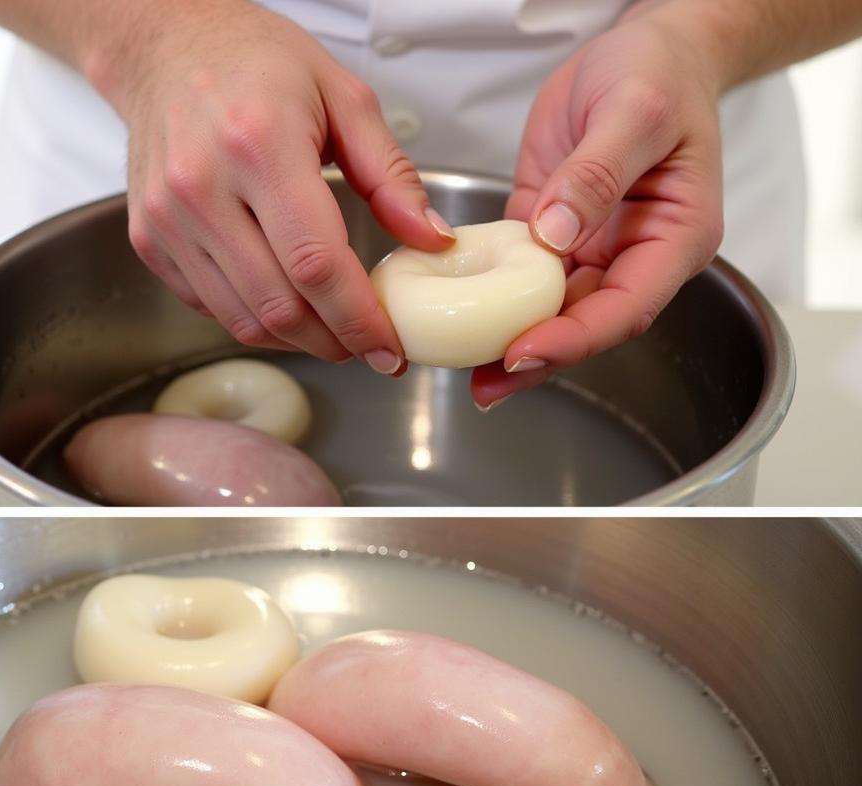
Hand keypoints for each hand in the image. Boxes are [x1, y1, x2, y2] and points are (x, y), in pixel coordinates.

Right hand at [115, 1, 453, 372]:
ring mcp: (167, 219)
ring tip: (332, 330)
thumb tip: (431, 240)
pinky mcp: (149, 240)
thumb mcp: (343, 96)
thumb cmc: (255, 64)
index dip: (359, 319)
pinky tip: (286, 305)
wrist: (165, 48)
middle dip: (334, 341)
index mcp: (259, 144)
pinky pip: (211, 308)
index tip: (389, 349)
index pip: (317, 264)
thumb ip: (391, 174)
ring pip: (244, 319)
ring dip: (298, 340)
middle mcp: (202, 186)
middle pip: (281, 305)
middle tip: (367, 345)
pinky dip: (256, 321)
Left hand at [471, 11, 723, 408]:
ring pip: (549, 312)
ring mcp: (591, 251)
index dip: (575, 340)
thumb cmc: (658, 73)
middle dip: (536, 359)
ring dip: (509, 340)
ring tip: (465, 367)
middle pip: (585, 326)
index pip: (625, 309)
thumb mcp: (635, 110)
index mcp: (674, 240)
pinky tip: (458, 315)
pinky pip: (518, 277)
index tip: (524, 353)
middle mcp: (633, 257)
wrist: (641, 50)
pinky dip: (490, 300)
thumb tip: (557, 233)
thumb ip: (598, 172)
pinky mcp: (551, 236)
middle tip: (485, 387)